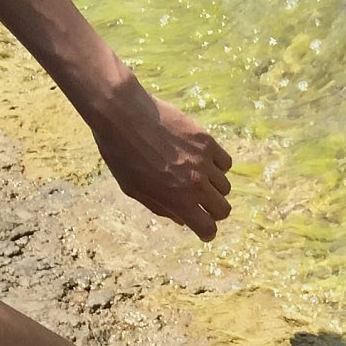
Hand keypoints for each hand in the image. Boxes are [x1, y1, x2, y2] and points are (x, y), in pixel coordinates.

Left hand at [87, 78, 231, 239]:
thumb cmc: (120, 153)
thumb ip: (160, 208)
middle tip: (201, 202)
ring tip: (197, 176)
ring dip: (214, 187)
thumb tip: (181, 219)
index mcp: (179, 201)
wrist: (122, 113)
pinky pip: (225, 162)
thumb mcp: (133, 189)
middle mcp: (197, 184)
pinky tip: (202, 160)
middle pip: (223, 209)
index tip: (201, 226)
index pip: (208, 228)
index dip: (205, 231)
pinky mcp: (207, 141)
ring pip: (225, 186)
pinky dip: (217, 165)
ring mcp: (204, 162)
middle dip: (212, 211)